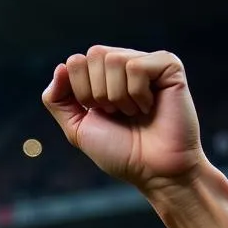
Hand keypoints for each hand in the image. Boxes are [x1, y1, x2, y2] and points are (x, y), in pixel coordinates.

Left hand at [43, 47, 204, 193]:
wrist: (153, 171)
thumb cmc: (120, 153)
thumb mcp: (78, 129)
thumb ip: (58, 101)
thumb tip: (60, 66)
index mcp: (102, 76)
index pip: (75, 62)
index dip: (81, 92)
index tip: (101, 114)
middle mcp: (124, 64)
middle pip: (93, 55)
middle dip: (98, 93)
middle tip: (118, 114)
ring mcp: (147, 62)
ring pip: (114, 60)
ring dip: (118, 97)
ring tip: (134, 112)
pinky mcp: (168, 65)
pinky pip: (136, 66)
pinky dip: (138, 94)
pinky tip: (150, 106)